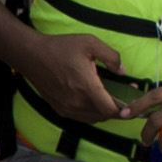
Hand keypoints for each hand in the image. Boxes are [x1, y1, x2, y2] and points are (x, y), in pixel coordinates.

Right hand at [11, 28, 125, 125]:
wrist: (32, 56)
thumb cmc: (60, 47)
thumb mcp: (90, 43)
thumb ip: (111, 56)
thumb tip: (123, 71)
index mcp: (86, 86)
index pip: (110, 110)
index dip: (123, 108)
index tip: (128, 100)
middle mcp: (77, 102)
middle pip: (104, 116)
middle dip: (115, 108)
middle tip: (120, 95)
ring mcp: (67, 108)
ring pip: (93, 119)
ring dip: (102, 111)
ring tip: (105, 96)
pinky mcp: (60, 110)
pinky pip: (81, 118)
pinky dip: (90, 112)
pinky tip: (91, 99)